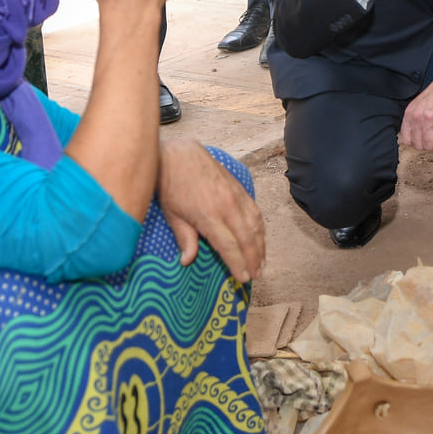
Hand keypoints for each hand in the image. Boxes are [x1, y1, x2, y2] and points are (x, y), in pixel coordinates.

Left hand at [157, 138, 265, 283]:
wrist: (179, 154)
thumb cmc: (170, 185)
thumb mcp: (171, 214)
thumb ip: (183, 238)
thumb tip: (187, 261)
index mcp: (208, 216)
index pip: (229, 246)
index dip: (238, 264)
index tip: (243, 279)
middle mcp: (227, 207)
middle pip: (247, 238)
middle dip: (254, 259)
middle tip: (257, 276)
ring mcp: (236, 196)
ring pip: (256, 225)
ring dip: (261, 245)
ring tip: (263, 262)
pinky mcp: (239, 188)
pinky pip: (255, 211)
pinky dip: (261, 228)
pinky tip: (260, 238)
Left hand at [400, 48, 432, 149]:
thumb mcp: (424, 103)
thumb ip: (419, 119)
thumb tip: (420, 136)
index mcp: (411, 111)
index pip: (406, 139)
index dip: (419, 142)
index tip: (427, 138)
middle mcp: (418, 115)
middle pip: (420, 145)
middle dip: (432, 143)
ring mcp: (431, 118)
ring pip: (432, 145)